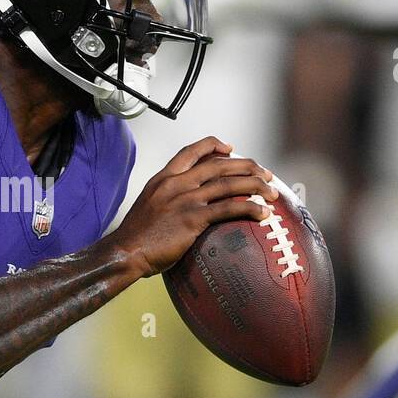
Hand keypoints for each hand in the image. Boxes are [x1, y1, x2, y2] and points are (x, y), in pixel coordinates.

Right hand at [107, 136, 276, 276]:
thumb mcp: (149, 206)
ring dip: (255, 185)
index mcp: (164, 178)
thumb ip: (167, 199)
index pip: (191, 151)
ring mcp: (185, 199)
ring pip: (228, 183)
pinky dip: (249, 208)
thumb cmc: (136, 237)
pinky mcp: (193, 218)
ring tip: (272, 191)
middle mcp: (176, 183)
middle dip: (247, 166)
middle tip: (265, 173)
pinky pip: (228, 208)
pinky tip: (262, 213)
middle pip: (219, 164)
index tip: (230, 148)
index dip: (213, 146)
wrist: (125, 251)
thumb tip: (184, 205)